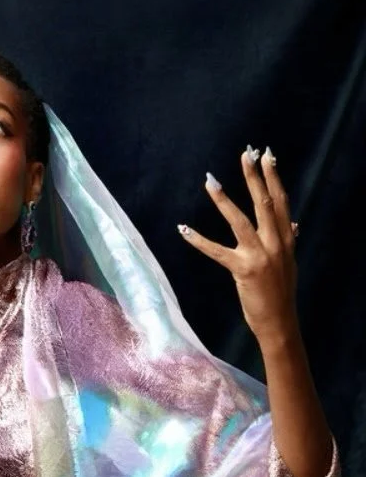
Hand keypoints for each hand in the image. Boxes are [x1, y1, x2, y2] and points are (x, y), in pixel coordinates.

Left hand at [178, 146, 298, 345]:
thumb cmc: (280, 292)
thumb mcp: (289, 264)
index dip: (273, 177)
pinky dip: (198, 239)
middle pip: (265, 203)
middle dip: (255, 176)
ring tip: (210, 180)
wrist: (280, 323)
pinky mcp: (243, 269)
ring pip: (240, 220)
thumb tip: (294, 225)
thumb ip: (289, 242)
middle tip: (247, 153)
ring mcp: (260, 256)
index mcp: (286, 239)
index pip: (281, 201)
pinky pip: (216, 251)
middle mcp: (276, 243)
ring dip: (223, 199)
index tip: (267, 155)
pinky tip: (183, 228)